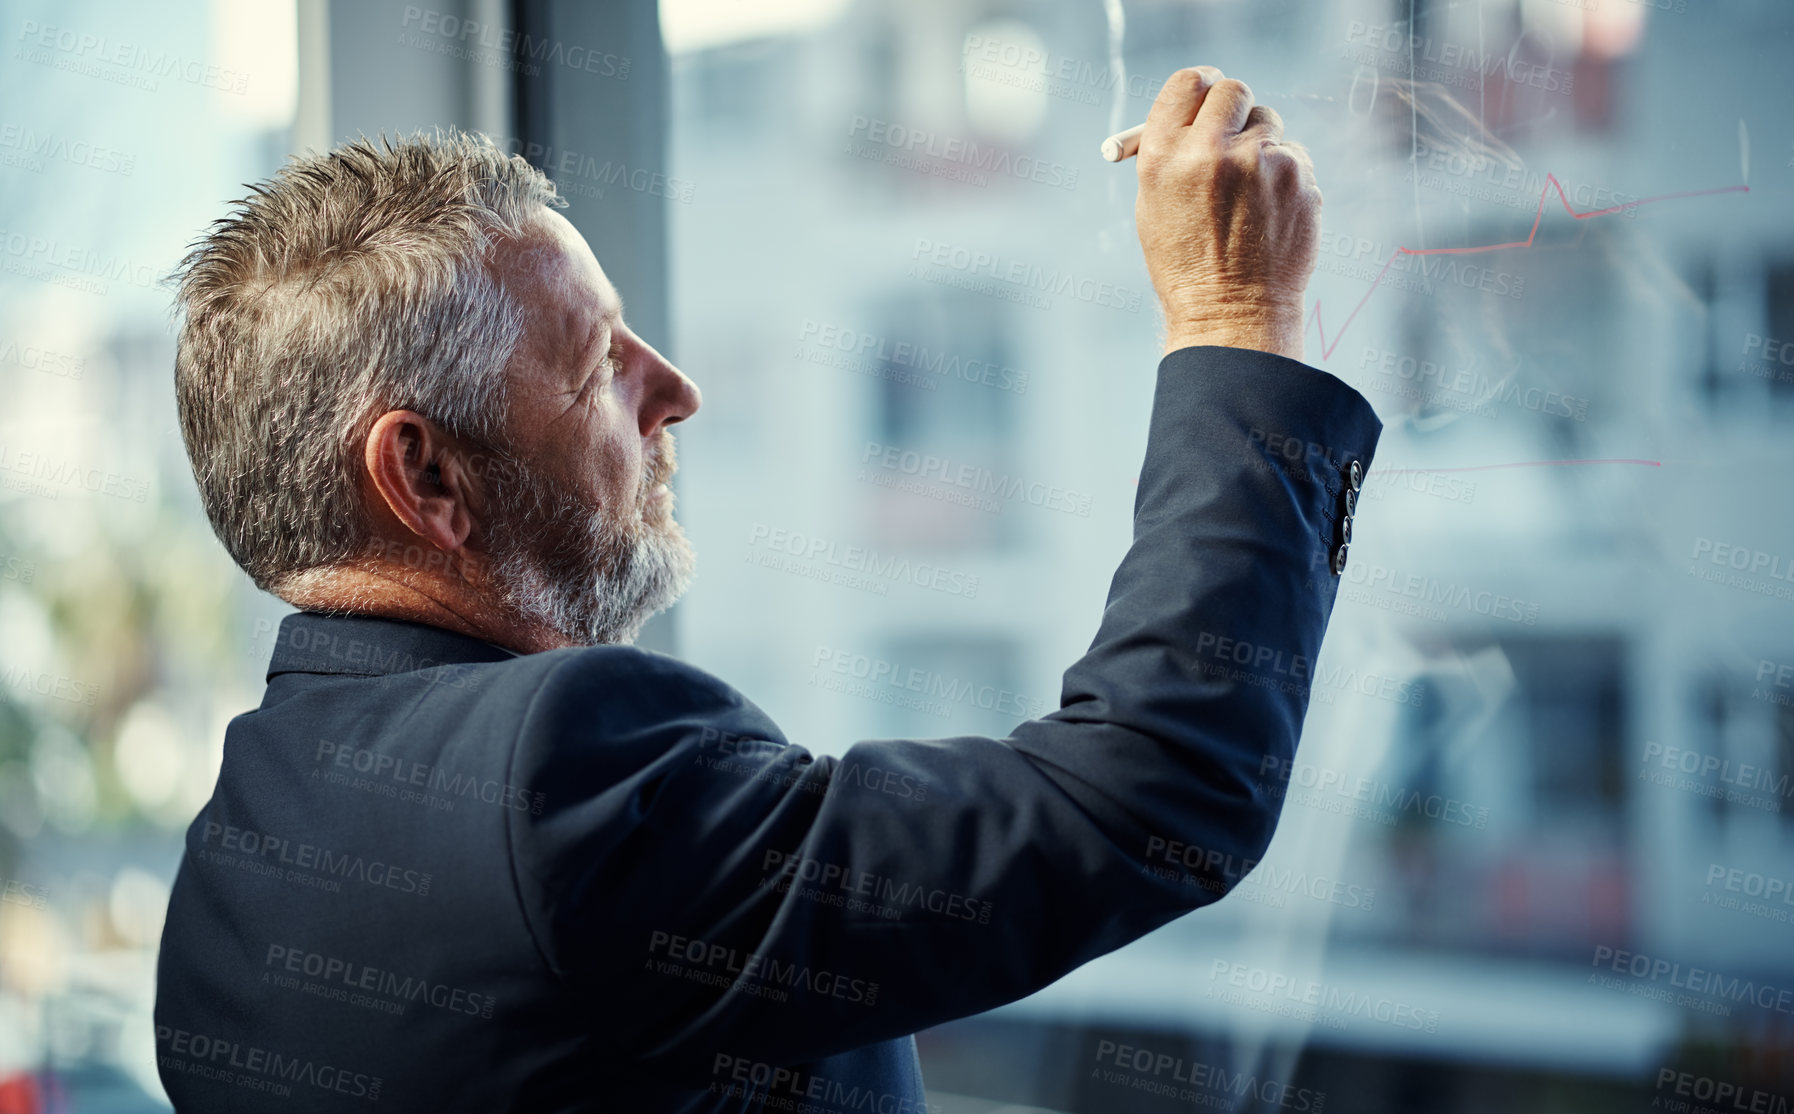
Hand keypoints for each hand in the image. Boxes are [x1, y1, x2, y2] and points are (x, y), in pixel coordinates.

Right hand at [1134, 66, 1320, 359]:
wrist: (1232, 312)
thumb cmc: (1186, 264)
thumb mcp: (1154, 206)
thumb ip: (1171, 152)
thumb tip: (1193, 112)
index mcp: (1164, 157)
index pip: (1189, 83)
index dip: (1200, 88)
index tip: (1207, 99)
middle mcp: (1211, 152)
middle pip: (1233, 90)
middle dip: (1233, 109)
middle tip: (1231, 134)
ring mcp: (1259, 163)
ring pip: (1268, 122)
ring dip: (1260, 145)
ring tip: (1247, 194)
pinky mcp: (1297, 177)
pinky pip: (1292, 154)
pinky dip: (1283, 175)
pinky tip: (1269, 213)